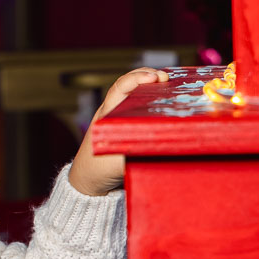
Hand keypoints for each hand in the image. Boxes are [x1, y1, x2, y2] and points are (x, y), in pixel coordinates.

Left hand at [68, 68, 168, 195]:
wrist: (88, 181)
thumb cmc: (97, 170)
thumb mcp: (118, 162)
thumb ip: (138, 152)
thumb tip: (164, 142)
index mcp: (106, 114)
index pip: (121, 87)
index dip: (138, 79)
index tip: (155, 78)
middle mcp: (112, 111)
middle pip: (131, 85)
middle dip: (149, 77)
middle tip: (167, 78)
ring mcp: (120, 118)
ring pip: (138, 95)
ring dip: (153, 88)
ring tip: (170, 85)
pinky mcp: (129, 127)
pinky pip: (142, 108)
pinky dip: (154, 102)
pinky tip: (168, 102)